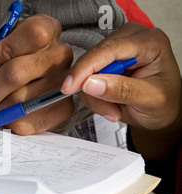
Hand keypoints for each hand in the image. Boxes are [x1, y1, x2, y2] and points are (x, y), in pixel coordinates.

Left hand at [0, 15, 73, 134]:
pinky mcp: (62, 110)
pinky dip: (6, 122)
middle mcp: (60, 54)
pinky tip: (2, 114)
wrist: (6, 76)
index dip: (4, 52)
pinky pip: (28, 123)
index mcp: (45, 28)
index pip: (33, 35)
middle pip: (20, 72)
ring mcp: (63, 84)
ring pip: (21, 102)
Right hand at [62, 22, 180, 130]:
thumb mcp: (150, 100)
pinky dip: (93, 96)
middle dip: (94, 90)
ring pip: (86, 71)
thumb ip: (122, 91)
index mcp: (150, 42)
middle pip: (94, 59)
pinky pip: (85, 78)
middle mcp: (131, 39)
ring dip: (94, 96)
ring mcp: (116, 49)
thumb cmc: (164, 103)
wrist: (162, 111)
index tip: (70, 87)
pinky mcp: (104, 61)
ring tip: (113, 109)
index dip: (86, 68)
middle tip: (110, 110)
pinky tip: (109, 103)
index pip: (109, 50)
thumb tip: (91, 83)